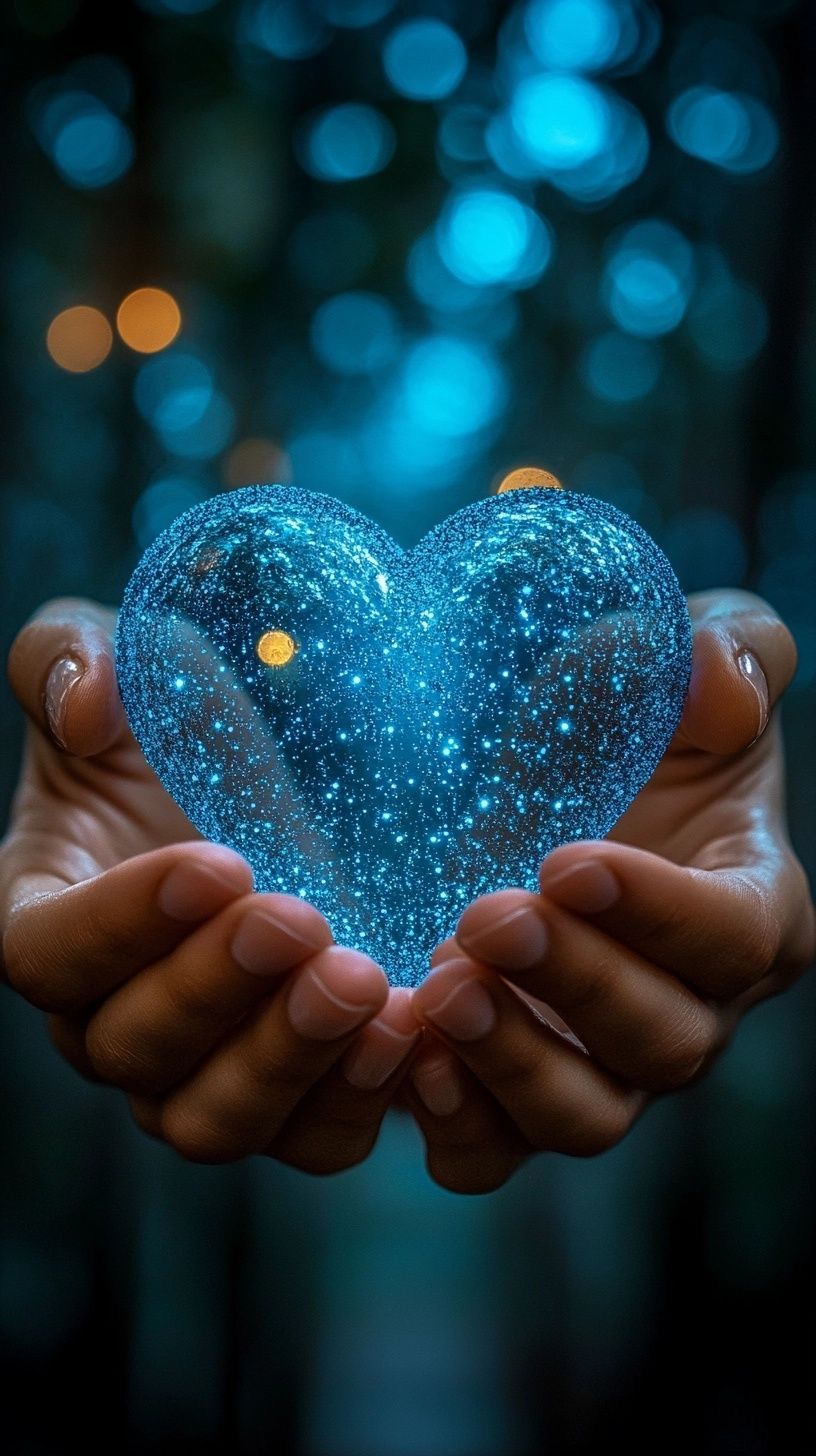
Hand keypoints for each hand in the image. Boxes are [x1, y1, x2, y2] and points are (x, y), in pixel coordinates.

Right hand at [1, 599, 419, 1171]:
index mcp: (48, 916)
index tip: (216, 862)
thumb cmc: (173, 728)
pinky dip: (359, 1100)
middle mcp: (108, 1018)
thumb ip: (72, 661)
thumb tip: (87, 706)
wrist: (273, 789)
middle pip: (133, 1050)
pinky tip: (414, 1027)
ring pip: (214, 1120)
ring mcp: (199, 1073)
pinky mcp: (295, 1095)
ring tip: (364, 981)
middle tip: (299, 919)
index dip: (120, 924)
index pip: (48, 953)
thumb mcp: (113, 661)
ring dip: (288, 1059)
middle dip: (218, 990)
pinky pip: (314, 1137)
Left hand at [409, 591, 815, 1192]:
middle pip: (660, 1045)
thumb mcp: (696, 659)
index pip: (734, 940)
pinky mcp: (510, 1093)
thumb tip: (710, 670)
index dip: (660, 915)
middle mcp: (688, 1009)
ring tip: (438, 991)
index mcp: (749, 912)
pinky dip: (457, 1125)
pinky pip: (493, 1150)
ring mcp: (599, 1066)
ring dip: (513, 1064)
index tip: (570, 860)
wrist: (551, 788)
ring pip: (585, 1118)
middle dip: (576, 987)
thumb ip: (731, 650)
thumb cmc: (641, 725)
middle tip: (487, 917)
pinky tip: (406, 1056)